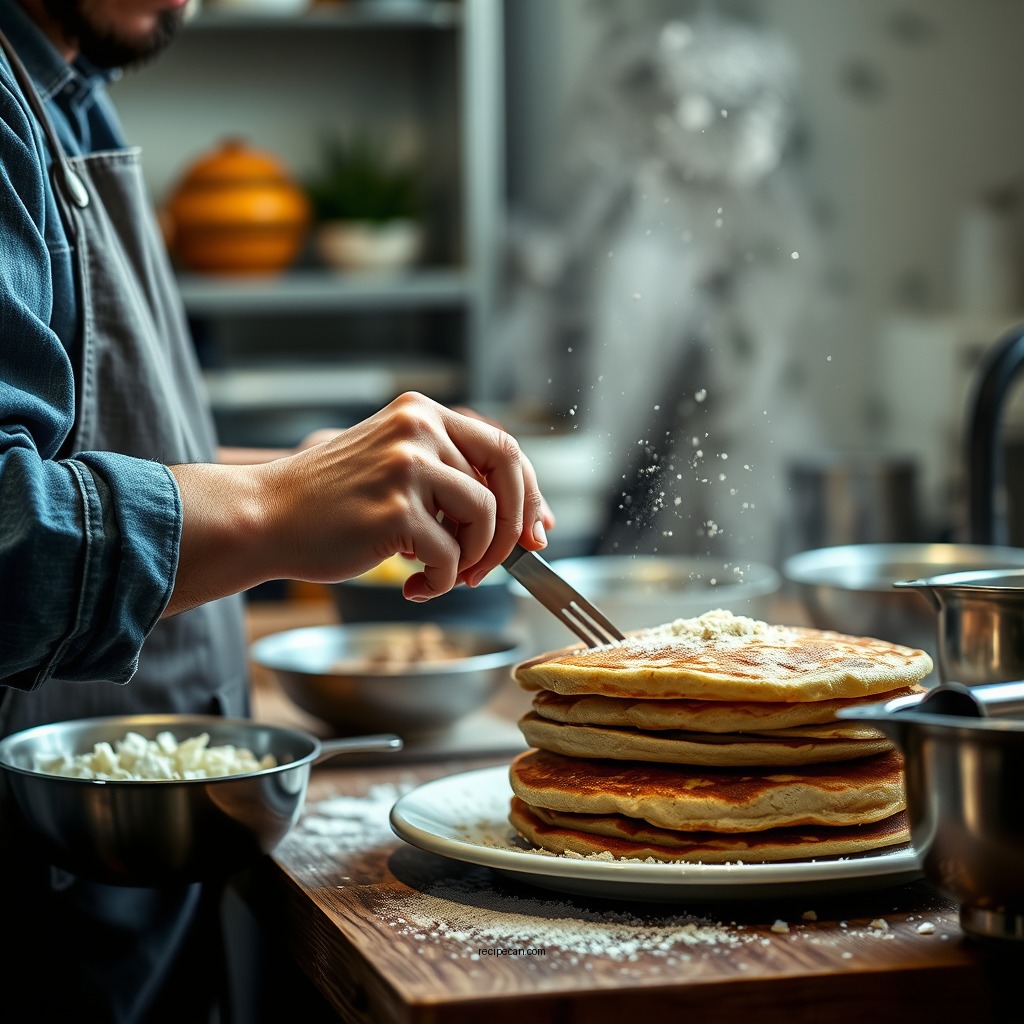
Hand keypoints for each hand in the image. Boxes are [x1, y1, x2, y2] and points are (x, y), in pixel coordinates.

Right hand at [258, 392, 550, 599]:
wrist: (265, 517)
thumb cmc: (331, 504)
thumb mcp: (394, 468)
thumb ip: (449, 478)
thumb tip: (521, 519)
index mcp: (421, 413)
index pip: (504, 446)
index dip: (530, 493)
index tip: (537, 530)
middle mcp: (418, 428)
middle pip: (507, 478)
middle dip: (513, 530)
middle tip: (497, 566)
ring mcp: (407, 465)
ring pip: (485, 519)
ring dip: (473, 562)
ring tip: (441, 577)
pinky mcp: (396, 508)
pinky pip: (450, 557)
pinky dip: (440, 583)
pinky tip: (412, 587)